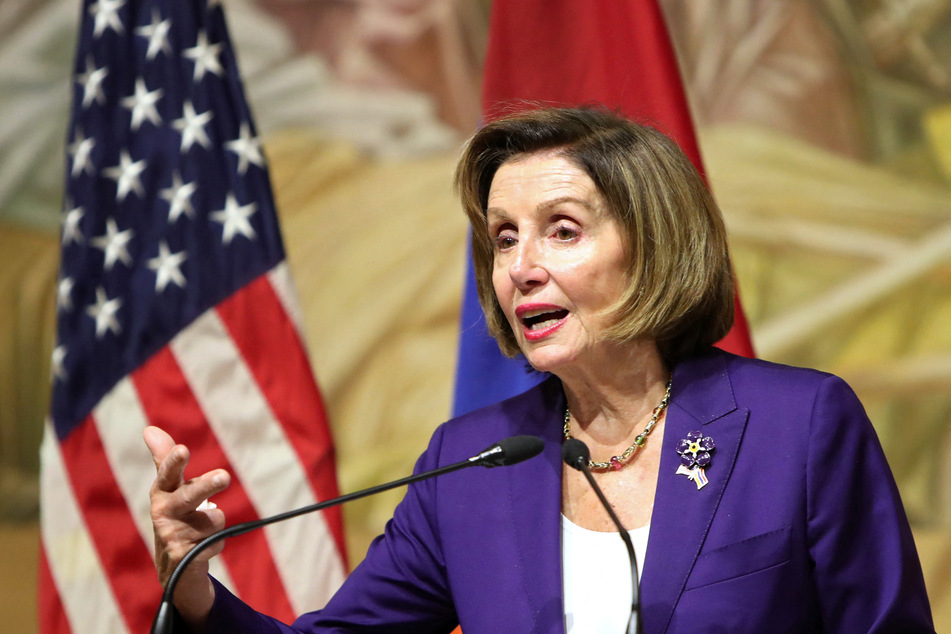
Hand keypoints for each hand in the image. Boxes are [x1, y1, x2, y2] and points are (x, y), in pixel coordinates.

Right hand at [144, 426, 230, 628]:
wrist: (173, 565)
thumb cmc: (175, 515)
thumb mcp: (170, 488)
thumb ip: (164, 459)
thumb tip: (149, 428)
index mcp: (161, 492)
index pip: (168, 473)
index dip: (174, 461)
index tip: (184, 449)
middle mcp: (163, 512)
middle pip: (190, 495)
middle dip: (207, 485)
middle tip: (225, 475)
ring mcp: (172, 536)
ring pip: (215, 518)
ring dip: (215, 522)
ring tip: (201, 529)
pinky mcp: (183, 558)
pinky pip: (218, 542)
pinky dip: (217, 544)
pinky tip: (202, 548)